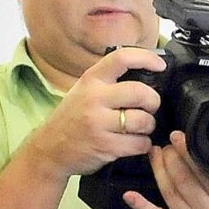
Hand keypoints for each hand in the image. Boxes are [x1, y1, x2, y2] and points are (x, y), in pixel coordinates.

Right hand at [33, 47, 162, 179]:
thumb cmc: (71, 120)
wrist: (49, 150)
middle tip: (150, 107)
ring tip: (140, 128)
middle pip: (140, 92)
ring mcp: (99, 123)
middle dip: (153, 101)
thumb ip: (109, 83)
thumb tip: (145, 76)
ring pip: (143, 120)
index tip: (160, 65)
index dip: (146, 58)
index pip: (122, 58)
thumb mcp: (83, 91)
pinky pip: (139, 143)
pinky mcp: (105, 146)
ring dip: (148, 126)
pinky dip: (143, 144)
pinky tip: (134, 143)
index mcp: (91, 80)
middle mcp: (94, 98)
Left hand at [122, 132, 208, 208]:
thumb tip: (205, 150)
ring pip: (167, 191)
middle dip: (169, 156)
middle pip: (180, 177)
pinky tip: (129, 194)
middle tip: (165, 145)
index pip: (201, 168)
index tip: (177, 136)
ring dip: (158, 170)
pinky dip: (142, 206)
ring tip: (155, 155)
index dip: (185, 149)